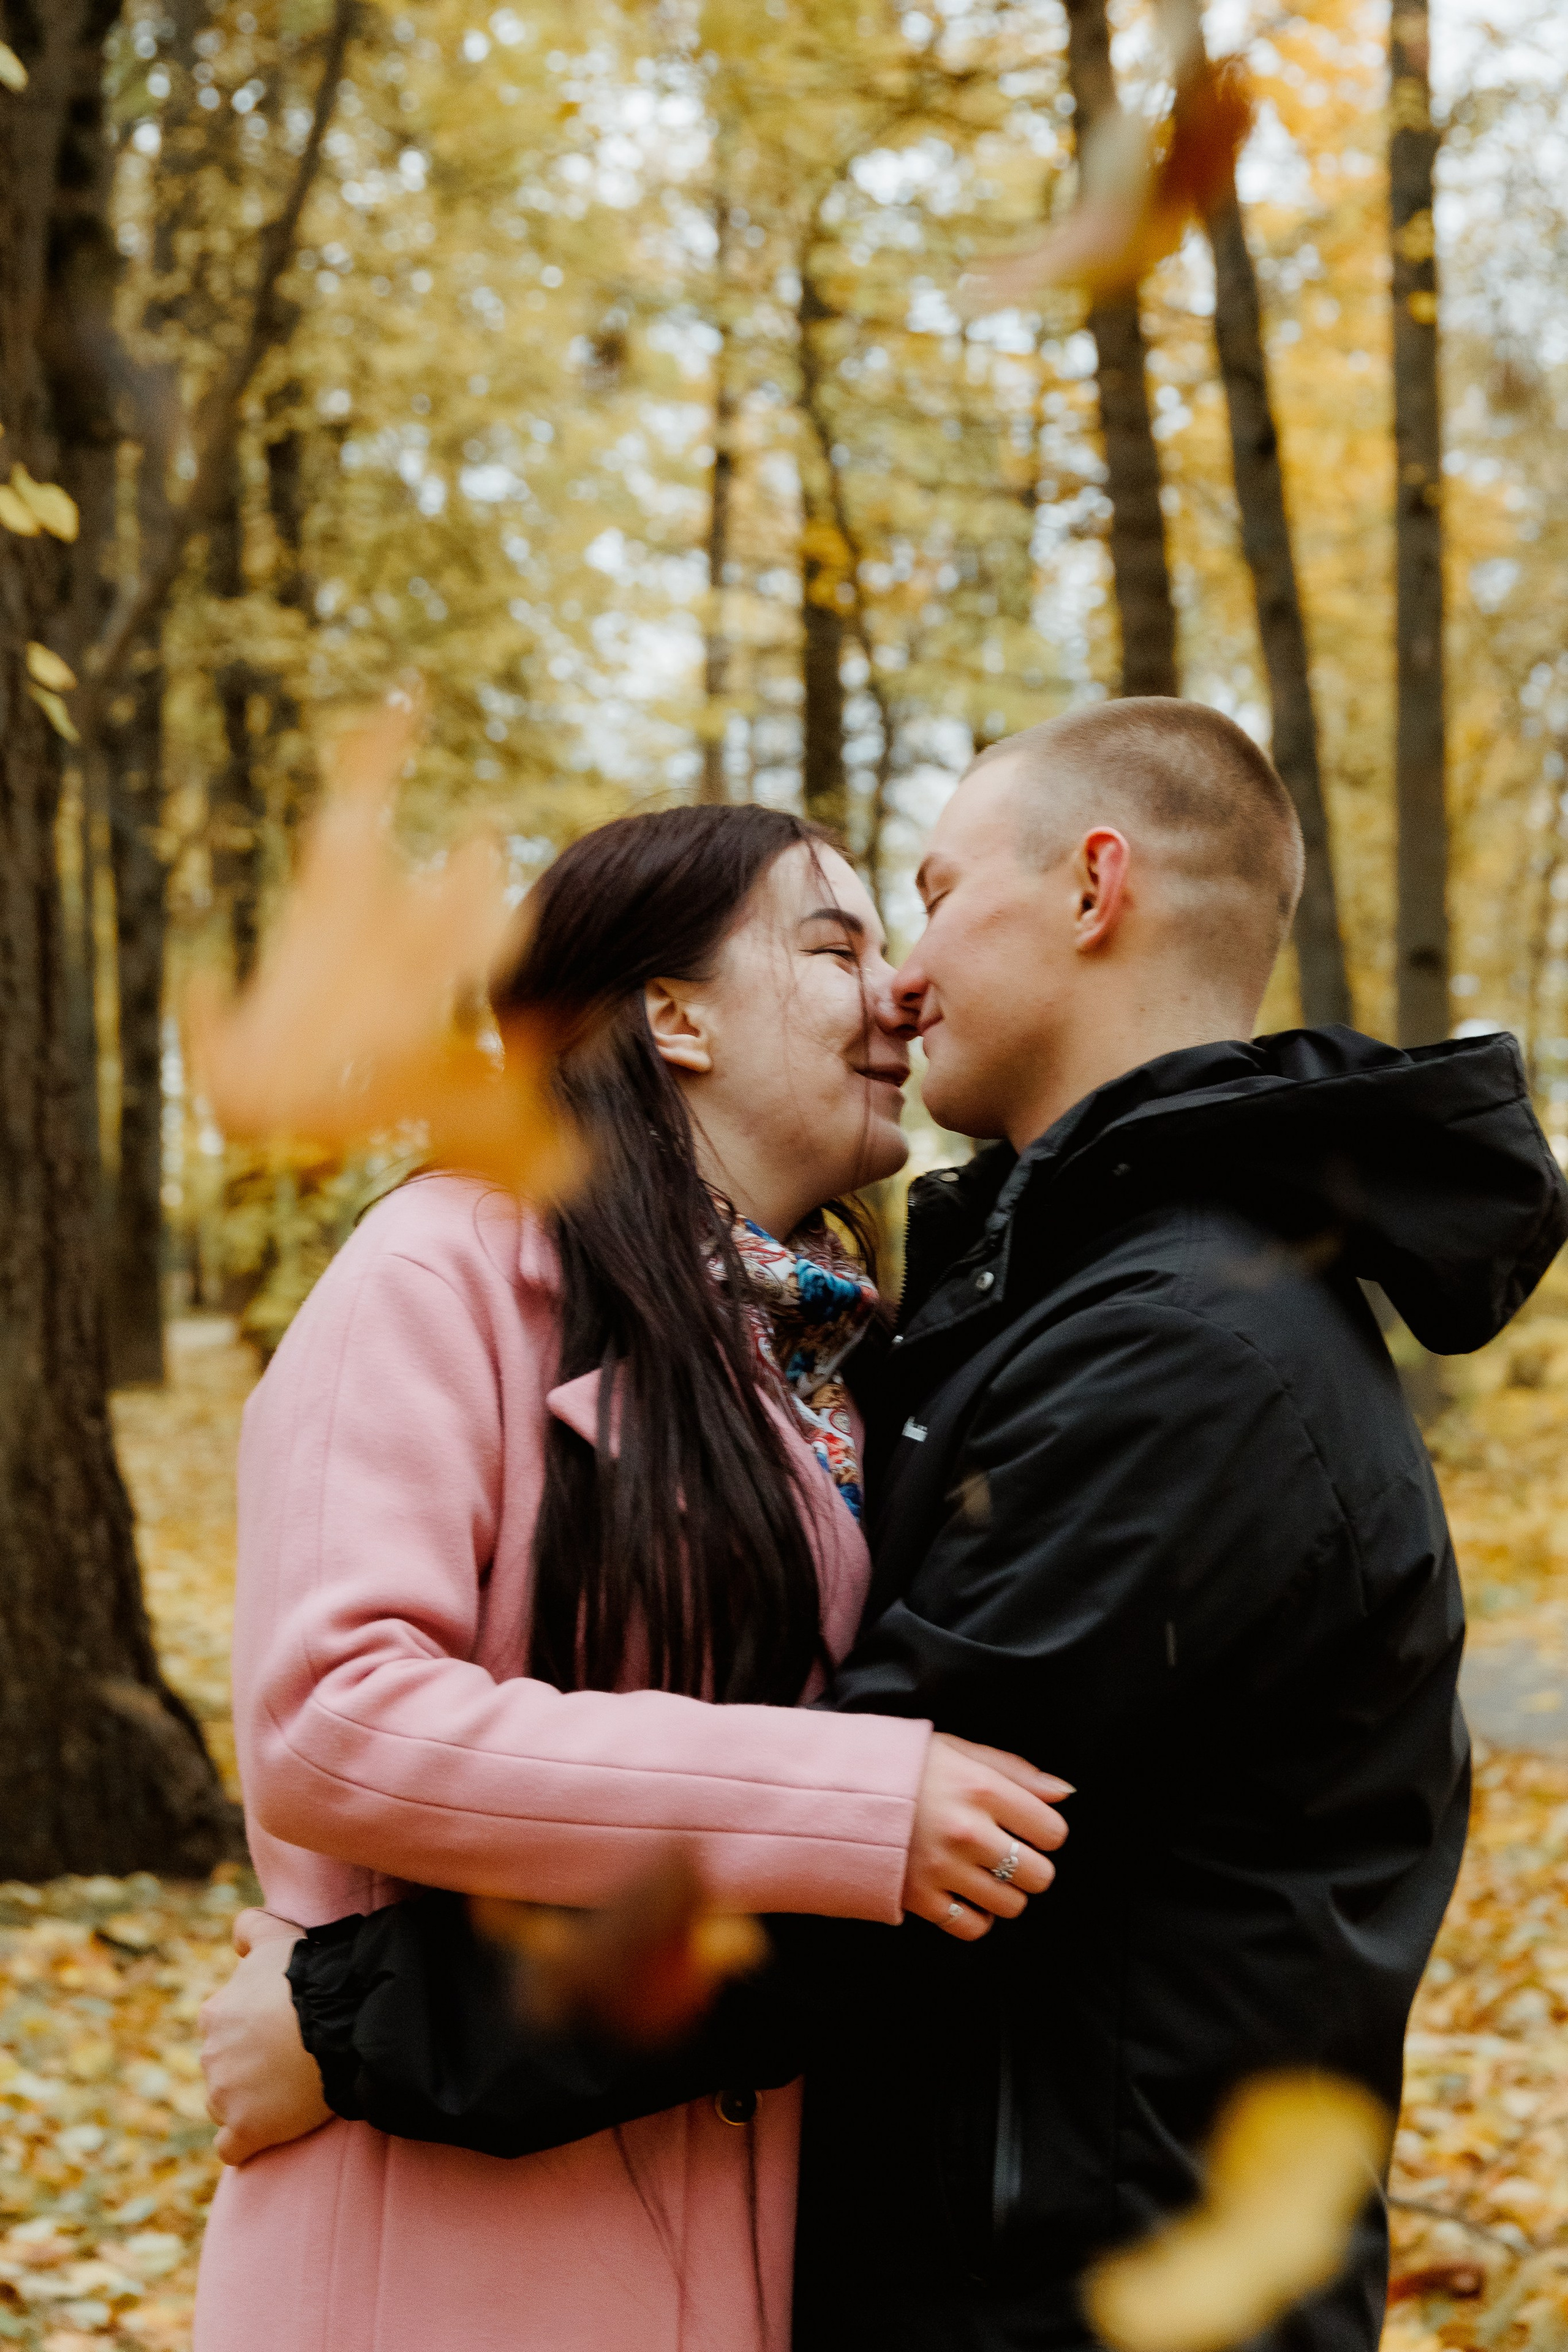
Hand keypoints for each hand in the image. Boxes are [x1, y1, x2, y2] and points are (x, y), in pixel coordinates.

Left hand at [200, 1908, 331, 2165]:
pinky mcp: (246, 2131)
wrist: (337, 2020)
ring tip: (289, 2093)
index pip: (222, 2032)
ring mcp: (225, 2097)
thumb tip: (237, 1939)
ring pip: (227, 2106)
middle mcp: (210, 2056)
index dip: (253, 2034)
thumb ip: (249, 1927)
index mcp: (215, 2014)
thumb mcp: (277, 1935)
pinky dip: (246, 2143)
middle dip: (249, 2069)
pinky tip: (268, 2132)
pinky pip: (232, 2148)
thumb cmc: (310, 1976)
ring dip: (251, 2103)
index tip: (282, 2033)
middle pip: (223, 2071)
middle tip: (291, 2061)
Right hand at [904, 1732, 1070, 1942]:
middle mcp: (967, 1831)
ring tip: (983, 1872)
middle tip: (1007, 1854)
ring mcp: (943, 1869)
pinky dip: (976, 1918)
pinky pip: (973, 1928)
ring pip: (1011, 1906)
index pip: (1052, 1831)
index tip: (1027, 1828)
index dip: (1045, 1831)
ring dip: (1004, 1893)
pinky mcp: (920, 1898)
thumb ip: (1016, 1771)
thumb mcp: (958, 1749)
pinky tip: (965, 1895)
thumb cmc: (906, 1767)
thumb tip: (1065, 1793)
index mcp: (981, 1788)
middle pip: (1039, 1875)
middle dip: (1030, 1867)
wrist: (838, 1792)